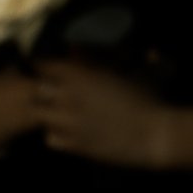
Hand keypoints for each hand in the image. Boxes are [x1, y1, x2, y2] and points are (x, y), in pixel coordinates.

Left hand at [34, 62, 177, 170]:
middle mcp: (68, 96)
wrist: (157, 134)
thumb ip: (92, 60)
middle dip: (42, 91)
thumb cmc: (145, 99)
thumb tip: (72, 47)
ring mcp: (69, 121)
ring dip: (46, 113)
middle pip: (35, 89)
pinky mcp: (75, 144)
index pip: (41, 65)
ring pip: (38, 114)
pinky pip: (50, 138)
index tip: (48, 72)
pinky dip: (56, 136)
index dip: (42, 68)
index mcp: (79, 75)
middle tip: (52, 95)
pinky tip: (68, 135)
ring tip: (58, 116)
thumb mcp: (120, 72)